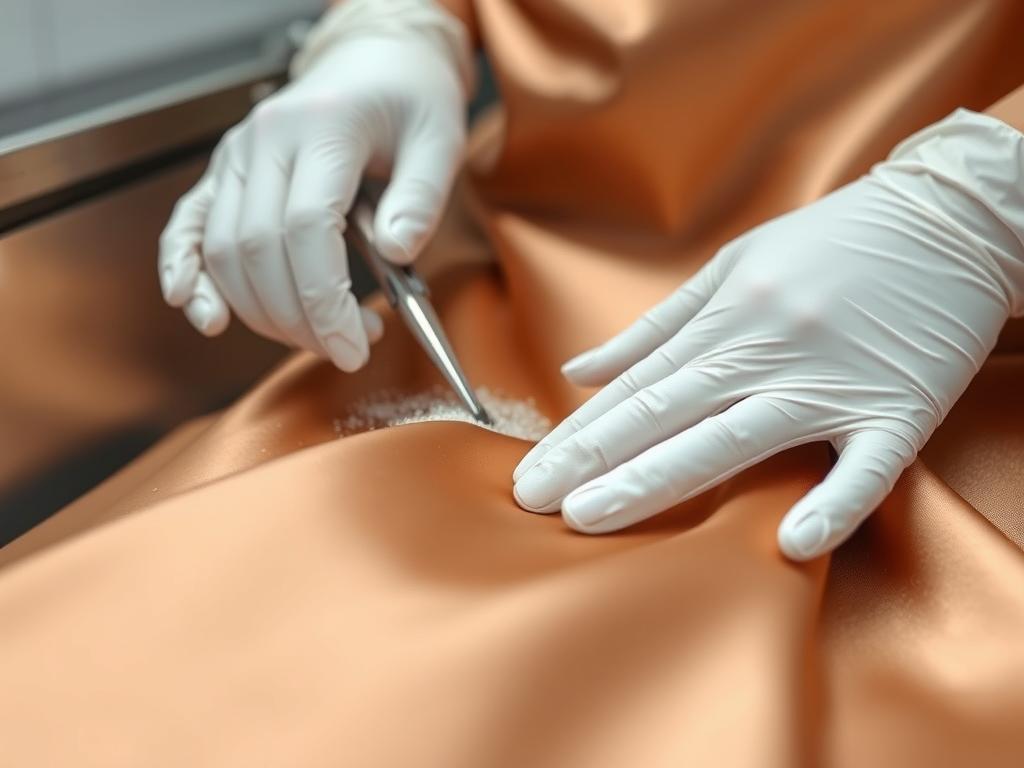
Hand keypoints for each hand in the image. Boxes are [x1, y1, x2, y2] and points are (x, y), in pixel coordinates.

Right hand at [158, 8, 467, 370]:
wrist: (375, 63)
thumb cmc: (409, 100)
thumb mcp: (439, 141)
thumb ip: (422, 199)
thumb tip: (398, 253)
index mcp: (323, 127)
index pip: (307, 228)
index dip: (326, 300)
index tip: (354, 346)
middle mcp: (266, 139)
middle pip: (259, 249)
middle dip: (298, 319)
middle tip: (345, 350)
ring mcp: (237, 156)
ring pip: (223, 251)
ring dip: (262, 312)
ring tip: (316, 336)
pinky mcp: (225, 173)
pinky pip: (188, 227)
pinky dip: (187, 273)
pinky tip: (202, 313)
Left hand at [512, 110, 1023, 560]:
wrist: (948, 215)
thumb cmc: (833, 240)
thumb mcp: (734, 264)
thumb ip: (657, 326)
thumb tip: (580, 367)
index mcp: (727, 317)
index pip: (636, 388)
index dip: (579, 432)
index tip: (531, 471)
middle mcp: (766, 349)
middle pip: (665, 413)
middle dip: (592, 460)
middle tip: (534, 501)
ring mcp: (831, 382)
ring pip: (733, 438)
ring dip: (659, 479)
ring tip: (593, 516)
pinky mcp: (898, 410)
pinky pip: (865, 466)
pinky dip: (832, 502)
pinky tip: (791, 541)